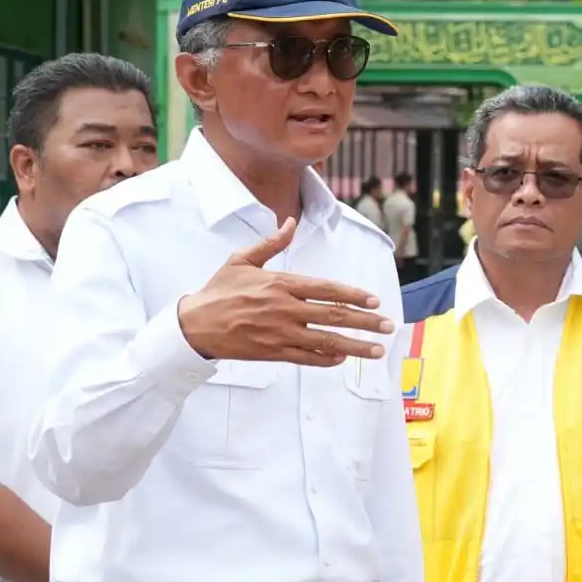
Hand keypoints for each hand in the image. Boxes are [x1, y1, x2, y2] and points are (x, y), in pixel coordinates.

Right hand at [178, 218, 394, 366]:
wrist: (194, 325)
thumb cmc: (219, 290)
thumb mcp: (242, 260)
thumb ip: (271, 243)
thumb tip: (289, 221)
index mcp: (281, 284)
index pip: (326, 289)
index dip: (353, 295)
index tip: (374, 300)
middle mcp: (285, 309)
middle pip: (333, 315)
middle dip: (365, 321)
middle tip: (388, 326)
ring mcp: (280, 333)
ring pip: (325, 340)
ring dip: (355, 345)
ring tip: (376, 350)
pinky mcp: (273, 352)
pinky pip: (306, 358)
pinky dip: (326, 359)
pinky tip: (343, 358)